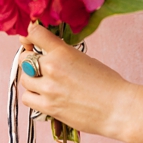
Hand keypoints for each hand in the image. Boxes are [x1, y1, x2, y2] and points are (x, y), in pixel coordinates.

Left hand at [19, 23, 134, 141]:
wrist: (117, 108)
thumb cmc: (108, 84)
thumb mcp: (86, 60)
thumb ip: (64, 56)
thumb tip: (48, 56)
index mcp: (63, 52)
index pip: (34, 34)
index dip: (30, 35)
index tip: (30, 39)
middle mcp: (52, 68)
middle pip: (24, 59)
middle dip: (30, 60)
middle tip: (39, 65)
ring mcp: (48, 89)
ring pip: (24, 79)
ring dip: (32, 79)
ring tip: (45, 82)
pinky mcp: (48, 107)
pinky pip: (27, 98)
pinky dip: (32, 96)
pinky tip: (44, 96)